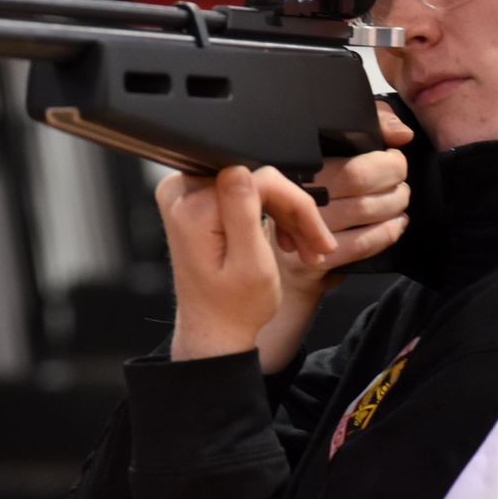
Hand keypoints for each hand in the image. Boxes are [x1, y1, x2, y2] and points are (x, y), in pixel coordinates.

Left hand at [158, 165, 335, 361]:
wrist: (215, 330)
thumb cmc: (233, 308)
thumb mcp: (250, 264)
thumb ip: (243, 212)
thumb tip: (240, 168)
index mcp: (192, 209)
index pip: (259, 179)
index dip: (295, 204)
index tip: (316, 234)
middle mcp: (181, 196)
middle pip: (256, 178)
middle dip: (293, 211)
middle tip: (315, 244)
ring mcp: (186, 197)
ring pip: (254, 185)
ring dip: (285, 214)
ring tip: (303, 248)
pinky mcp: (196, 202)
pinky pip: (243, 193)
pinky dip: (268, 213)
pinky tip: (282, 238)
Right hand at [256, 103, 412, 369]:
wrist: (270, 258)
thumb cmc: (300, 200)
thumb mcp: (324, 153)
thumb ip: (367, 127)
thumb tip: (400, 134)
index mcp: (296, 162)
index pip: (344, 151)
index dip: (382, 158)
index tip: (393, 157)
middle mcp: (295, 191)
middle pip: (359, 178)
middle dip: (393, 178)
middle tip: (400, 180)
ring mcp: (303, 226)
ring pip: (364, 210)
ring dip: (393, 205)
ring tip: (399, 200)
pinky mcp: (311, 257)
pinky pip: (361, 244)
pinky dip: (386, 233)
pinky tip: (396, 225)